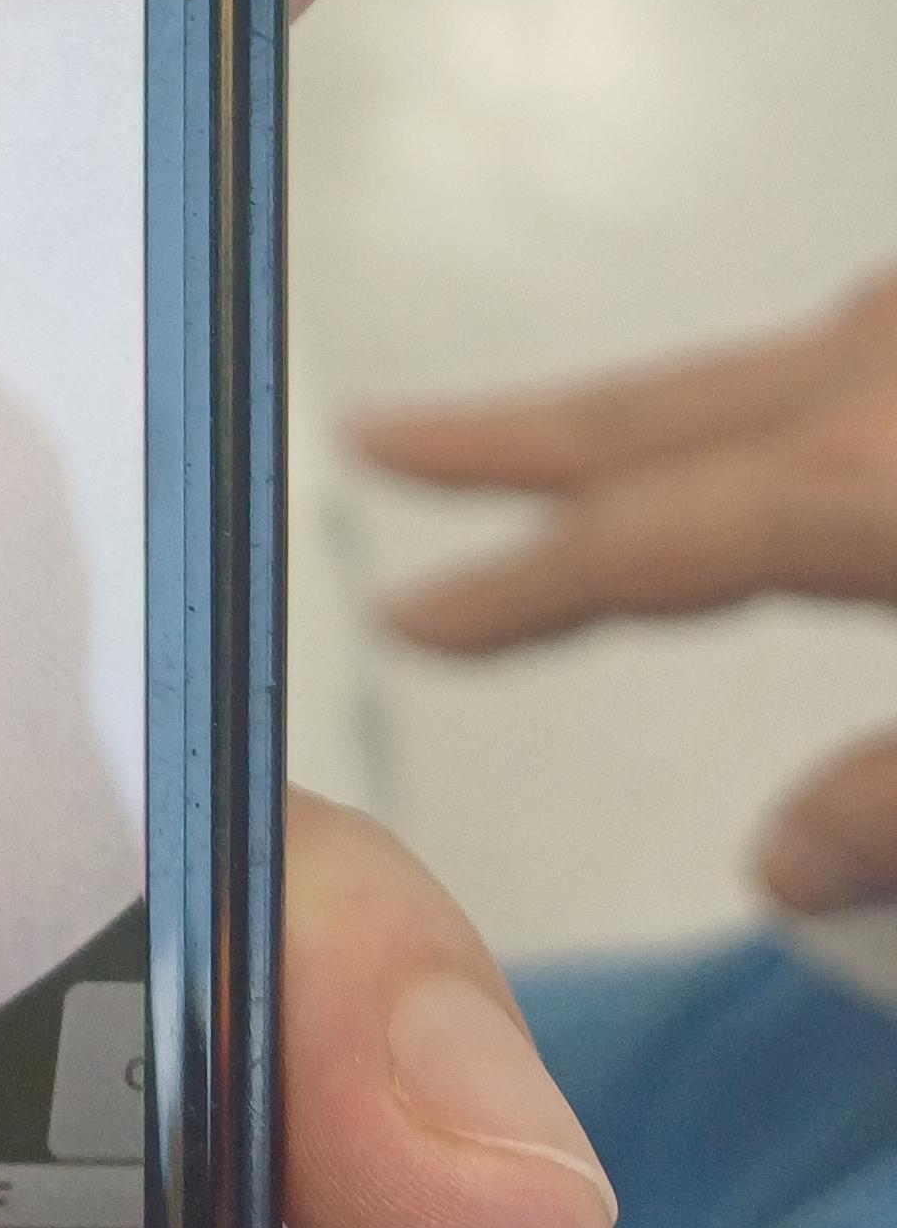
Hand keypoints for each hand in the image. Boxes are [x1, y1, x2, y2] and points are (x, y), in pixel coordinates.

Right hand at [359, 268, 896, 913]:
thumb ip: (896, 809)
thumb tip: (790, 870)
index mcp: (863, 473)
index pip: (629, 543)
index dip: (507, 590)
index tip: (405, 616)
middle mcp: (880, 371)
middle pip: (648, 415)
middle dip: (504, 441)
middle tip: (381, 440)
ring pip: (753, 374)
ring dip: (650, 422)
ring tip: (572, 459)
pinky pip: (849, 357)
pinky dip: (779, 398)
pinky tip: (799, 428)